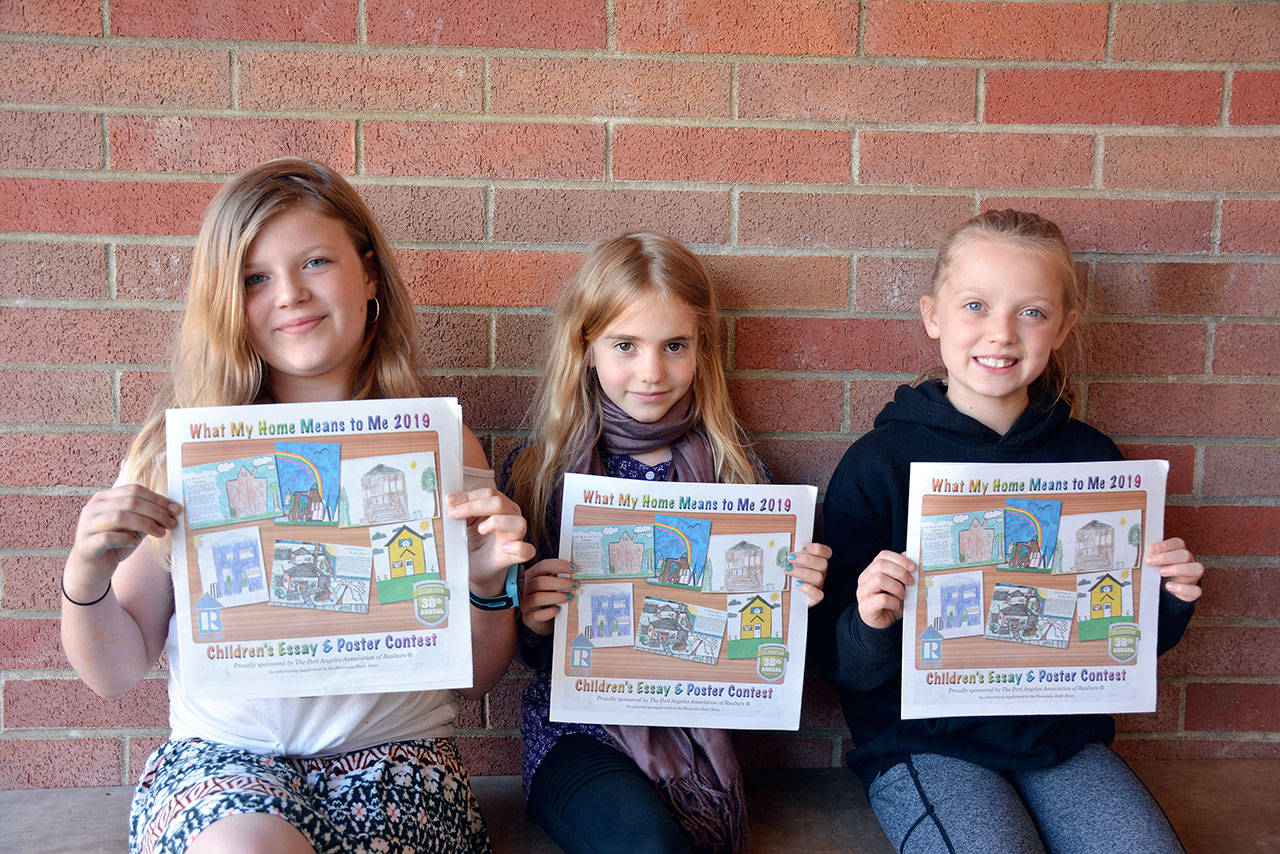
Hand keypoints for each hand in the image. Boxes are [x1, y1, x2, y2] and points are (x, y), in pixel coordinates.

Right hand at [64, 484, 179, 601]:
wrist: (93, 569)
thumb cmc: (116, 543)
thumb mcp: (135, 526)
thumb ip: (149, 515)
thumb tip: (174, 509)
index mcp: (104, 498)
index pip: (134, 490)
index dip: (157, 499)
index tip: (176, 509)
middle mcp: (93, 508)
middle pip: (130, 502)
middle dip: (156, 512)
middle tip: (172, 523)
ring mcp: (87, 525)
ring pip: (120, 517)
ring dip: (146, 524)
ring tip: (160, 533)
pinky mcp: (86, 544)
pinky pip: (109, 538)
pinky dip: (126, 539)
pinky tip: (134, 543)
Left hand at [447, 488, 535, 593]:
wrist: (474, 569)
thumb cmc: (471, 543)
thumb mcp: (464, 523)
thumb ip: (461, 511)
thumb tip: (450, 499)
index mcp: (500, 508)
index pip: (489, 494)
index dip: (469, 496)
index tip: (450, 501)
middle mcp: (511, 518)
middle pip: (500, 503)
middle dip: (474, 506)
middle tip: (454, 514)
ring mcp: (515, 537)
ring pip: (517, 522)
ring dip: (497, 522)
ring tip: (480, 529)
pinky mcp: (515, 556)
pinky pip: (526, 550)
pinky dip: (518, 547)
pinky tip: (505, 548)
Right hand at [520, 559, 574, 635]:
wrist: (543, 619)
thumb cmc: (550, 599)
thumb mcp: (553, 586)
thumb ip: (560, 578)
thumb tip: (576, 573)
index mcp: (532, 575)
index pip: (543, 566)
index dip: (559, 565)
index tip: (574, 568)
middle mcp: (527, 588)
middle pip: (541, 581)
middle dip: (561, 582)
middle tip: (575, 585)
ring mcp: (526, 603)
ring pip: (538, 598)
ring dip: (557, 596)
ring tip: (570, 597)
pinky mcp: (529, 618)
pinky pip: (538, 615)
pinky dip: (549, 612)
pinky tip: (558, 609)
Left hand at [786, 542, 830, 606]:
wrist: (789, 595)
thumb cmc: (791, 574)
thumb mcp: (791, 562)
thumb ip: (792, 554)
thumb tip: (781, 544)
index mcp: (818, 561)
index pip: (826, 553)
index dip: (817, 548)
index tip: (802, 547)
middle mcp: (821, 573)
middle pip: (822, 564)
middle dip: (805, 559)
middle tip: (790, 557)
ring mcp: (819, 585)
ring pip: (818, 577)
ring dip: (802, 572)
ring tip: (787, 570)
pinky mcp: (815, 598)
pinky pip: (818, 594)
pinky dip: (808, 589)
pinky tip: (797, 584)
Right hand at [856, 550, 916, 628]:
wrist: (882, 623)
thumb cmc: (891, 601)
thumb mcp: (898, 584)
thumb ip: (900, 570)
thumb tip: (908, 554)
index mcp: (872, 570)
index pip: (882, 556)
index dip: (899, 559)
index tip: (913, 567)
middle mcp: (864, 579)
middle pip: (880, 565)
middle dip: (900, 572)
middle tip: (912, 582)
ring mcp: (863, 592)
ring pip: (879, 579)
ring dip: (897, 587)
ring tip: (904, 595)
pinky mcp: (865, 606)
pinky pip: (882, 599)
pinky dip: (894, 602)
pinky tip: (897, 605)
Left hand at [1146, 537, 1202, 602]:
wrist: (1167, 589)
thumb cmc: (1160, 571)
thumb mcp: (1155, 563)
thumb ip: (1150, 556)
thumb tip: (1135, 552)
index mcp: (1179, 552)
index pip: (1178, 543)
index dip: (1165, 545)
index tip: (1150, 549)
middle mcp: (1189, 562)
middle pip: (1185, 555)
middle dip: (1167, 557)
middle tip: (1150, 561)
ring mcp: (1193, 577)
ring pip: (1196, 569)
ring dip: (1178, 569)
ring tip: (1161, 572)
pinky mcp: (1193, 591)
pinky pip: (1196, 590)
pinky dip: (1183, 588)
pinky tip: (1169, 586)